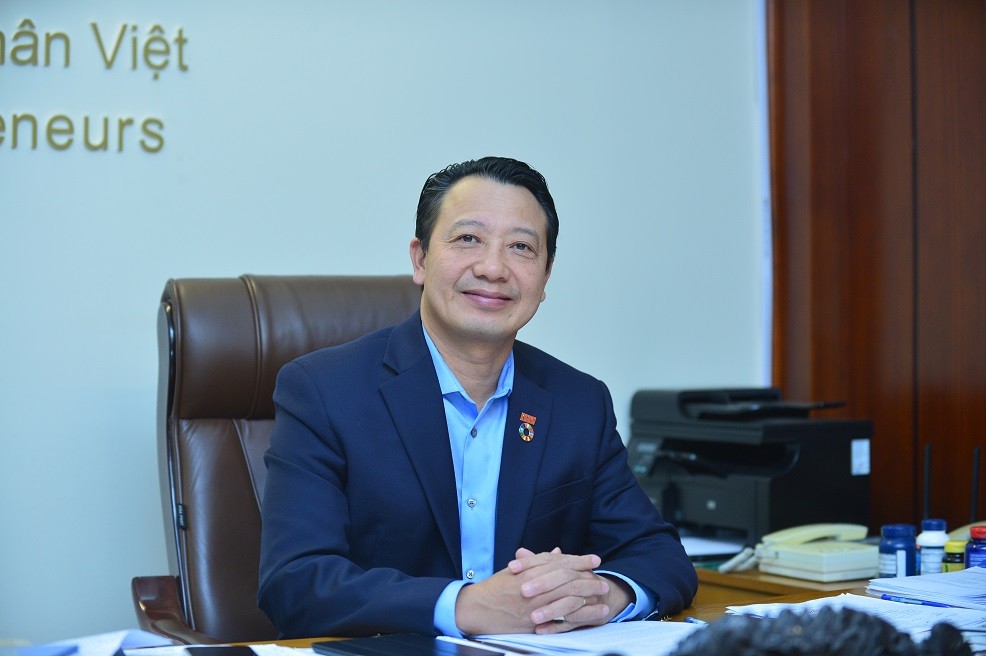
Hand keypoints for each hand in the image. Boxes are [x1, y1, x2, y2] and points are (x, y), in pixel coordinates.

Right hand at [454, 547, 628, 634]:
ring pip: (567, 597)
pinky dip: (579, 615)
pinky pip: (561, 618)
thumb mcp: (515, 570)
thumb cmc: (494, 588)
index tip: (594, 559)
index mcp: (528, 571)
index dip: (578, 560)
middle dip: (587, 577)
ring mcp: (534, 606)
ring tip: (602, 595)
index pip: (559, 563)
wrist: (476, 609)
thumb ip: (537, 561)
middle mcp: (532, 587)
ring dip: (587, 595)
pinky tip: (592, 614)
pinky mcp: (534, 623)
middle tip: (603, 577)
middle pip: (566, 579)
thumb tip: (557, 553)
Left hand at [510, 548, 631, 633]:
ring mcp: (585, 597)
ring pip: (569, 602)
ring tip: (533, 617)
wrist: (605, 595)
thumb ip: (537, 563)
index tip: (511, 567)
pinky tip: (541, 630)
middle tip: (523, 591)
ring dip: (551, 609)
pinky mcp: (587, 616)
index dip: (529, 562)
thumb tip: (520, 552)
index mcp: (568, 564)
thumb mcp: (555, 570)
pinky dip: (556, 627)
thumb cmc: (572, 581)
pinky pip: (572, 623)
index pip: (548, 559)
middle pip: (562, 577)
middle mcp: (579, 577)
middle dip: (542, 584)